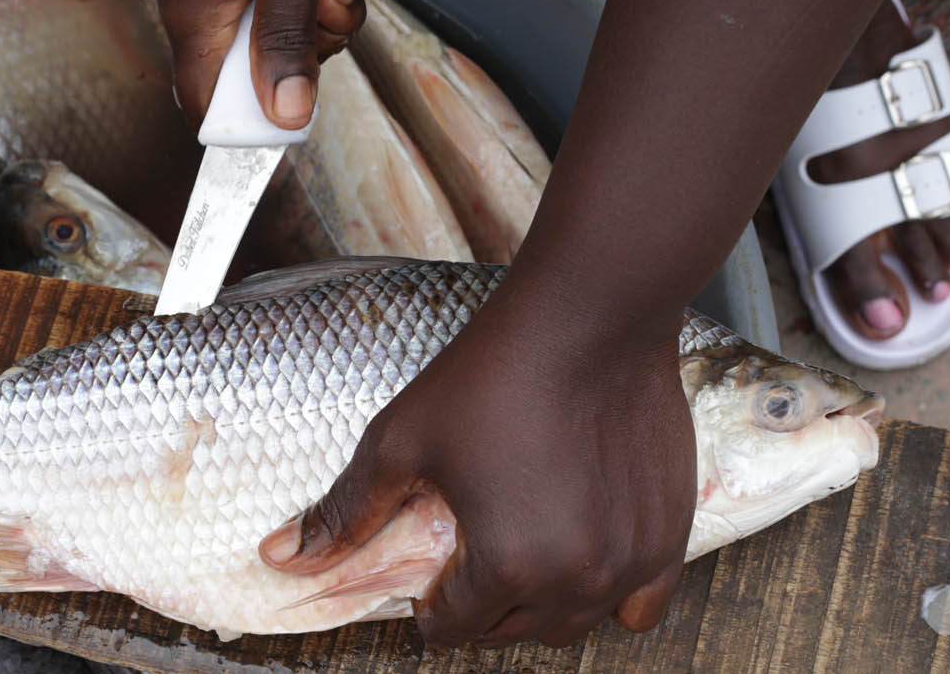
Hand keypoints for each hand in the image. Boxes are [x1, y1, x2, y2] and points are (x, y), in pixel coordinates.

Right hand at [154, 0, 367, 128]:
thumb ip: (285, 38)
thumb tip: (288, 114)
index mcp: (198, 18)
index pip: (208, 107)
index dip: (251, 126)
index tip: (295, 119)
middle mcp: (214, 7)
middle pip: (274, 66)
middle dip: (318, 41)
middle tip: (328, 4)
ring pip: (302, 29)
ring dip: (333, 5)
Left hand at [258, 295, 696, 647]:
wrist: (590, 316)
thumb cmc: (492, 374)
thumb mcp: (401, 441)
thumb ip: (345, 511)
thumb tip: (280, 558)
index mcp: (505, 564)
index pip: (451, 631)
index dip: (428, 606)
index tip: (429, 572)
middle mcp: (576, 578)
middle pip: (512, 633)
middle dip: (480, 606)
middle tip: (470, 552)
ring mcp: (631, 560)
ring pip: (573, 623)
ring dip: (539, 604)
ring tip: (521, 551)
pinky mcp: (669, 535)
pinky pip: (642, 606)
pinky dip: (610, 597)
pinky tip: (584, 558)